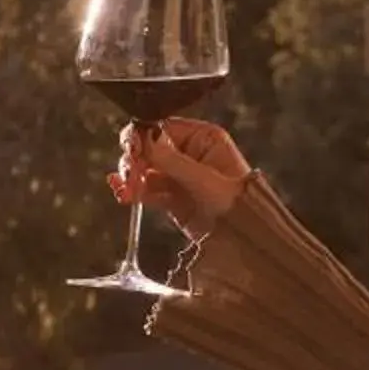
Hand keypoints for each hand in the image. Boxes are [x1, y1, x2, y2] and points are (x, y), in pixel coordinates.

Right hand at [109, 117, 251, 240]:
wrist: (246, 242)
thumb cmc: (238, 205)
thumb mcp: (204, 180)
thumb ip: (172, 160)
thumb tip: (144, 138)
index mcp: (203, 138)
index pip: (163, 127)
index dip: (142, 138)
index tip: (131, 151)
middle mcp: (189, 152)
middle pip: (149, 146)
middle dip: (134, 159)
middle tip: (128, 173)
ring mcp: (179, 175)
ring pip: (144, 168)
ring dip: (130, 176)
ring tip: (124, 188)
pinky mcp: (171, 196)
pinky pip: (146, 188)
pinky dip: (132, 190)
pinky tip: (122, 193)